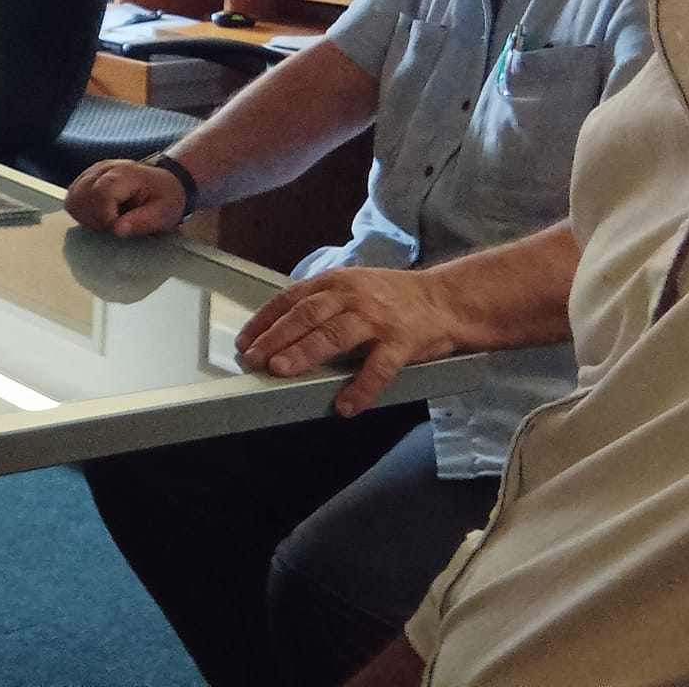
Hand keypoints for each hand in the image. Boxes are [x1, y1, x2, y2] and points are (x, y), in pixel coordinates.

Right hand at [64, 159, 187, 236]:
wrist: (165, 182)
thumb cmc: (165, 197)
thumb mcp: (163, 213)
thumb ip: (141, 222)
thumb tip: (117, 230)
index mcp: (126, 173)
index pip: (100, 194)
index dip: (105, 217)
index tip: (118, 228)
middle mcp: (105, 168)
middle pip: (82, 196)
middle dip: (95, 220)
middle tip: (114, 225)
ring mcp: (92, 171)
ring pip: (73, 198)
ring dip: (86, 216)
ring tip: (106, 221)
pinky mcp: (85, 178)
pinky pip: (71, 197)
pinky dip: (81, 212)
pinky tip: (97, 216)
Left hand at [234, 267, 459, 417]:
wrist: (445, 300)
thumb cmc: (392, 299)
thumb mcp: (352, 288)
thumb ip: (321, 304)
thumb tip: (280, 332)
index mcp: (336, 283)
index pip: (291, 299)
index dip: (264, 320)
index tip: (243, 341)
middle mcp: (352, 296)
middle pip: (306, 316)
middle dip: (275, 337)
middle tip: (253, 359)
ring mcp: (376, 319)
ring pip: (334, 335)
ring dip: (304, 353)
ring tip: (281, 371)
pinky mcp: (402, 342)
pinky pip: (378, 368)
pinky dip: (361, 387)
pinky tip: (345, 406)